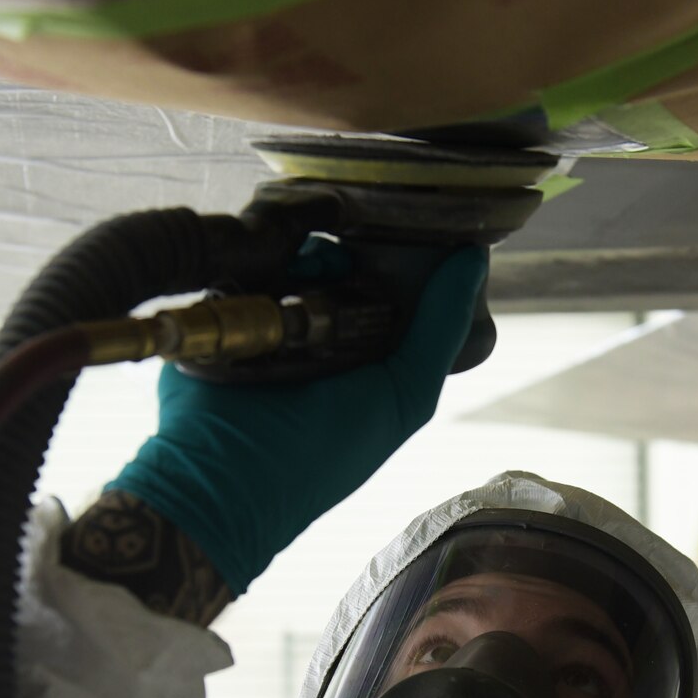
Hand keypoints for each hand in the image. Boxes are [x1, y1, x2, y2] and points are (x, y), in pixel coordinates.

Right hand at [107, 246, 488, 593]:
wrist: (227, 479)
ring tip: (327, 257)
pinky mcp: (224, 303)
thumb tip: (473, 257)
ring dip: (313, 248)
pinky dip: (265, 250)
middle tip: (370, 225)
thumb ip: (440, 329)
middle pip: (344, 260)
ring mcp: (269, 315)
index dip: (409, 251)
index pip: (391, 283)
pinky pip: (247, 259)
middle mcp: (317, 330)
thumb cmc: (323, 452)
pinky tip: (283, 248)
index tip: (422, 218)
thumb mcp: (403, 393)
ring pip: (297, 254)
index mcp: (362, 349)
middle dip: (360, 241)